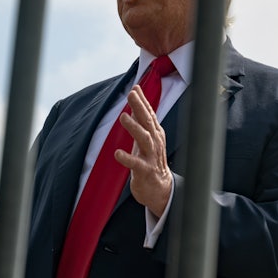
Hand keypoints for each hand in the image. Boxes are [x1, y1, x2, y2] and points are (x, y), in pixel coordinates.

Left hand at [115, 84, 171, 217]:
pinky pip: (136, 164)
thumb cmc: (151, 161)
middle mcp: (155, 143)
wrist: (161, 190)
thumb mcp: (146, 139)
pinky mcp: (145, 171)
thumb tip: (135, 102)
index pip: (149, 114)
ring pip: (144, 139)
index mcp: (155, 134)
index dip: (143, 101)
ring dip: (134, 128)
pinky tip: (117, 153)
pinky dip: (127, 158)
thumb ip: (141, 121)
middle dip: (140, 107)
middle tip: (131, 94)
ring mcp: (151, 157)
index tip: (135, 88)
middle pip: (148, 122)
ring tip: (123, 117)